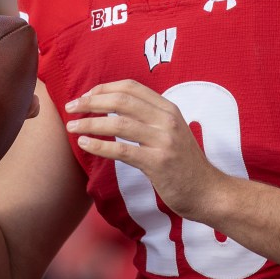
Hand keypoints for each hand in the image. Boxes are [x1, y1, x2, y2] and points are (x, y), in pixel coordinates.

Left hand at [64, 79, 225, 219]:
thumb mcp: (171, 132)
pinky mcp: (158, 162)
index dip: (104, 88)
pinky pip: (122, 149)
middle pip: (122, 100)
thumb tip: (115, 108)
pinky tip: (84, 144)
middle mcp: (167, 119)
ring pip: (118, 123)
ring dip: (90, 123)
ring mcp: (164, 140)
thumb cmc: (184, 164)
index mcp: (169, 108)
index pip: (131, 86)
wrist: (208, 192)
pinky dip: (99, 145)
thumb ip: (149, 118)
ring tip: (72, 127)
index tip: (85, 96)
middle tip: (71, 108)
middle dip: (91, 101)